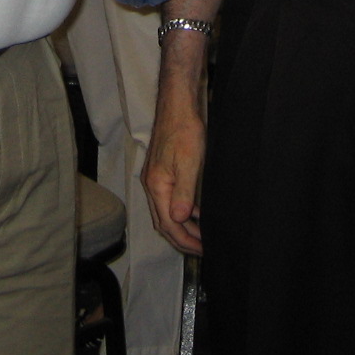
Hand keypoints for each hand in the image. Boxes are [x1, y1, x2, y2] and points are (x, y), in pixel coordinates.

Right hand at [143, 103, 206, 255]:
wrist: (179, 105)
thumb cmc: (185, 129)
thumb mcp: (189, 163)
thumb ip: (184, 193)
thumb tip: (179, 219)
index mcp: (156, 185)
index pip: (168, 224)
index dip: (185, 240)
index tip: (202, 249)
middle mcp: (152, 184)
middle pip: (163, 222)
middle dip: (182, 239)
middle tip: (202, 249)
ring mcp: (156, 178)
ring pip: (166, 212)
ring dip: (182, 227)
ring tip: (200, 236)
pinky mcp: (164, 171)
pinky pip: (170, 200)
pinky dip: (182, 212)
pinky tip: (196, 213)